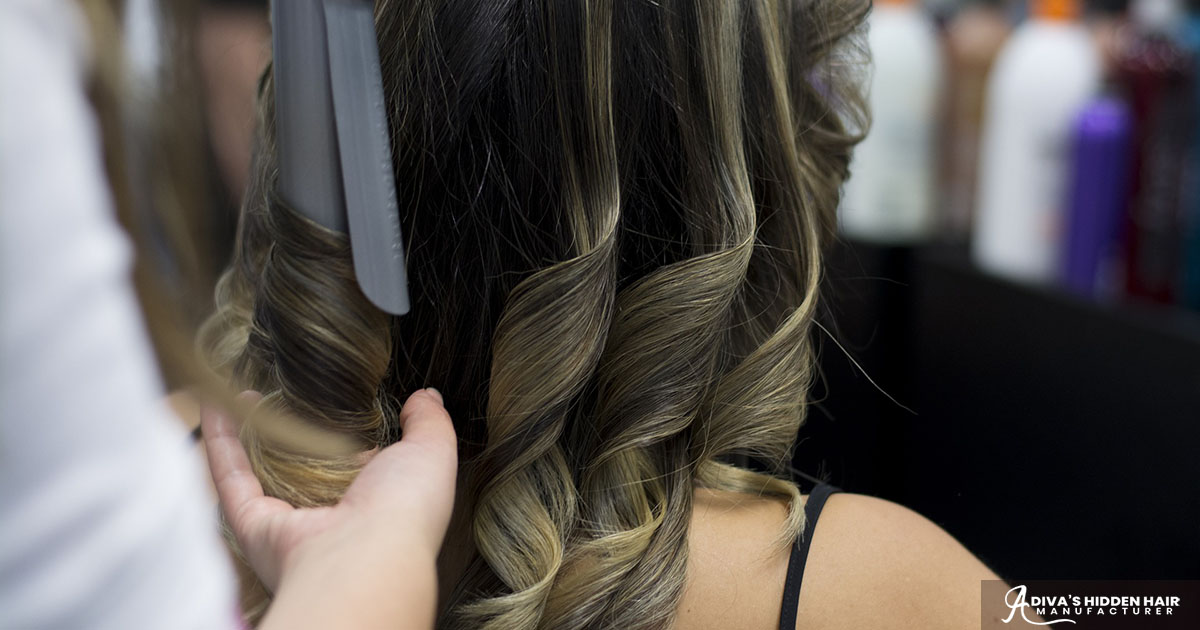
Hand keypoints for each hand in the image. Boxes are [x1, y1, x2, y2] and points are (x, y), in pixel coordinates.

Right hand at [201, 388, 456, 628]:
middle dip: (290, 432)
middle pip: (303, 468)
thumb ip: (429, 422)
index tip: (339, 399)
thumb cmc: (405, 511)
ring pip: (261, 470)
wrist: (366, 555)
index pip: (357, 464)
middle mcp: (329, 516)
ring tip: (242, 393)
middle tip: (280, 394)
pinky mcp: (253, 525)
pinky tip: (216, 404)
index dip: (350, 431)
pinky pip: (230, 478)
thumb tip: (426, 397)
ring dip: (247, 431)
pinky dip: (218, 441)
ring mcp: (288, 522)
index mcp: (375, 503)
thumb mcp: (432, 452)